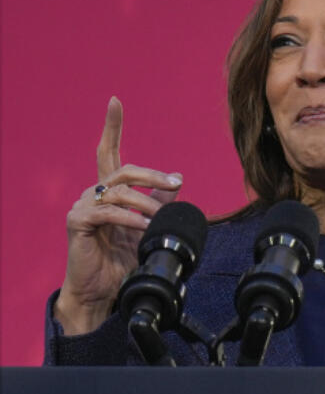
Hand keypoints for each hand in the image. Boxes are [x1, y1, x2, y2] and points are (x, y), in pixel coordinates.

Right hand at [54, 97, 182, 334]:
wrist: (102, 291)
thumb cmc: (123, 262)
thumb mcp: (147, 229)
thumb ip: (157, 205)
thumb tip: (177, 183)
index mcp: (109, 192)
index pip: (109, 152)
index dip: (112, 127)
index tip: (114, 101)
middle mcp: (93, 194)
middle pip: (121, 168)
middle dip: (152, 173)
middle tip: (176, 182)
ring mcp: (83, 207)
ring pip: (119, 191)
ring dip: (146, 203)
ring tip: (161, 219)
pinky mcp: (78, 222)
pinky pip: (108, 212)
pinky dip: (130, 219)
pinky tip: (145, 227)